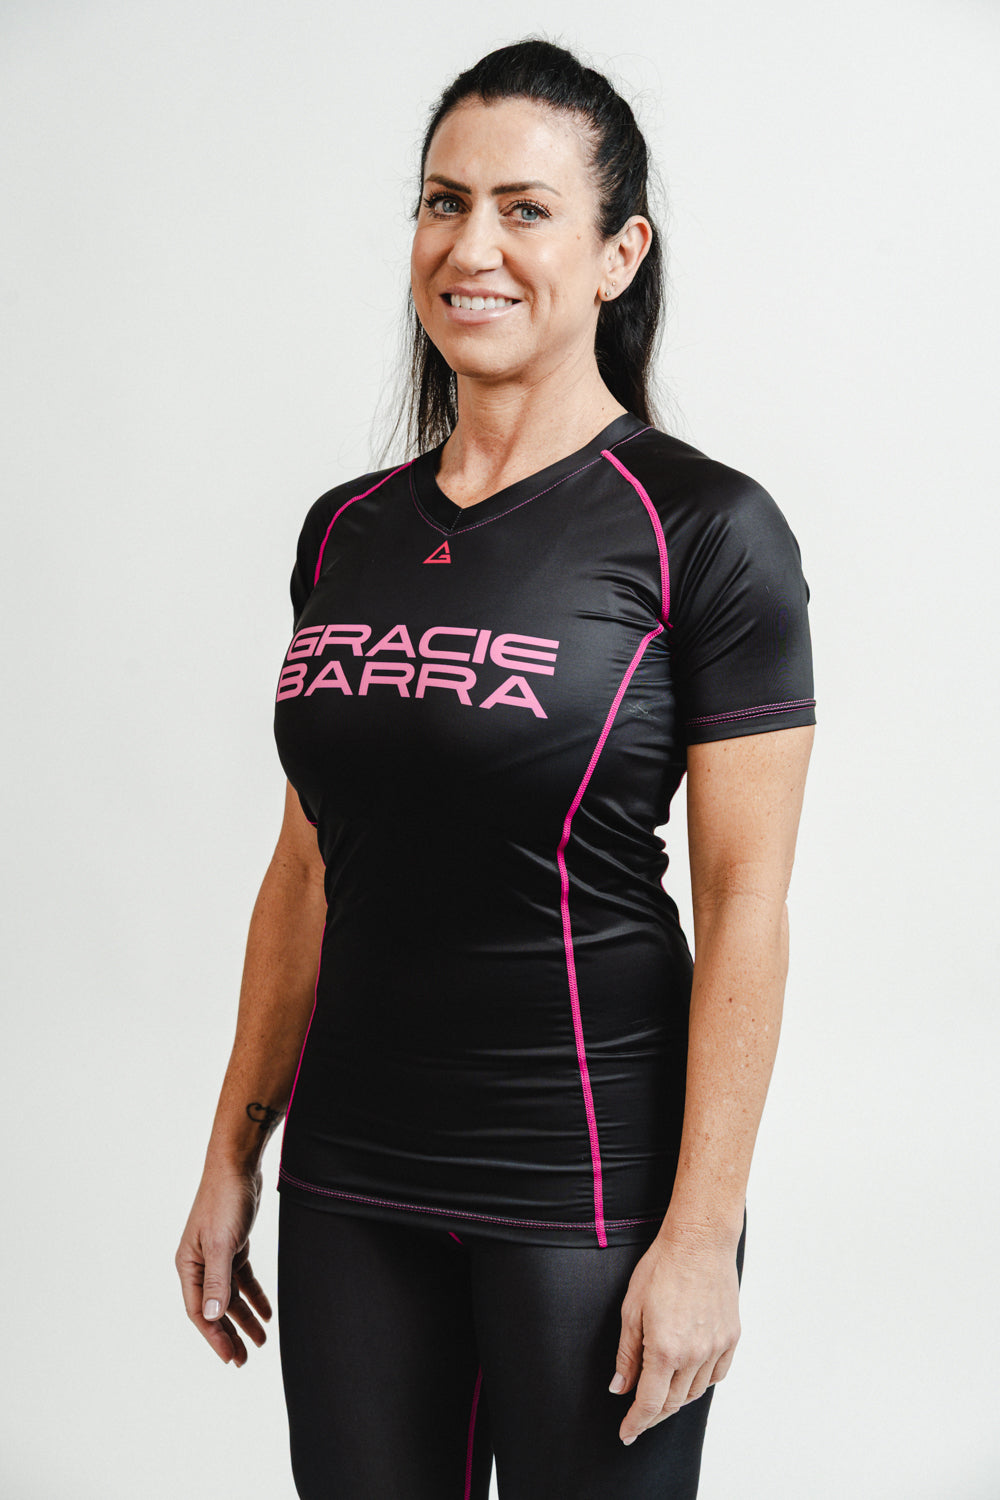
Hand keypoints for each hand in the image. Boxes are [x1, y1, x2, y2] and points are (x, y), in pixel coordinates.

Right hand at [175, 1165, 271, 1366]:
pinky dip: (254, 1295)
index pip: (199, 1311)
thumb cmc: (224, 1201)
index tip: (230, 1358)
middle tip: (244, 1360)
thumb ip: (218, 1280)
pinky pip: (242, 1279)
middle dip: (229, 1334)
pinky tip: (267, 1312)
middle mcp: (199, 1263)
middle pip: (215, 1308)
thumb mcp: (222, 1243)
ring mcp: (216, 1255)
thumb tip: (213, 1316)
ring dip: (244, 1318)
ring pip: (230, 1296)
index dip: (214, 1336)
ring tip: (260, 1341)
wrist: (238, 1166)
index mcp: (188, 1265)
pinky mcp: (233, 1245)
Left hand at [608, 1231, 740, 1444]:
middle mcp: (694, 1354)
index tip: (626, 1434)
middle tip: (638, 1416)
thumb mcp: (631, 1309)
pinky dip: (701, 1382)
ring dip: (676, 1398)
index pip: (649, 1403)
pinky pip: (716, 1375)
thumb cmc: (661, 1267)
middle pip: (673, 1402)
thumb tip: (619, 1389)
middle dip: (652, 1414)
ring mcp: (716, 1347)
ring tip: (661, 1393)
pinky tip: (689, 1376)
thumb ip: (627, 1354)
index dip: (636, 1423)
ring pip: (695, 1392)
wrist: (699, 1241)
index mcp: (665, 1350)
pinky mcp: (731, 1337)